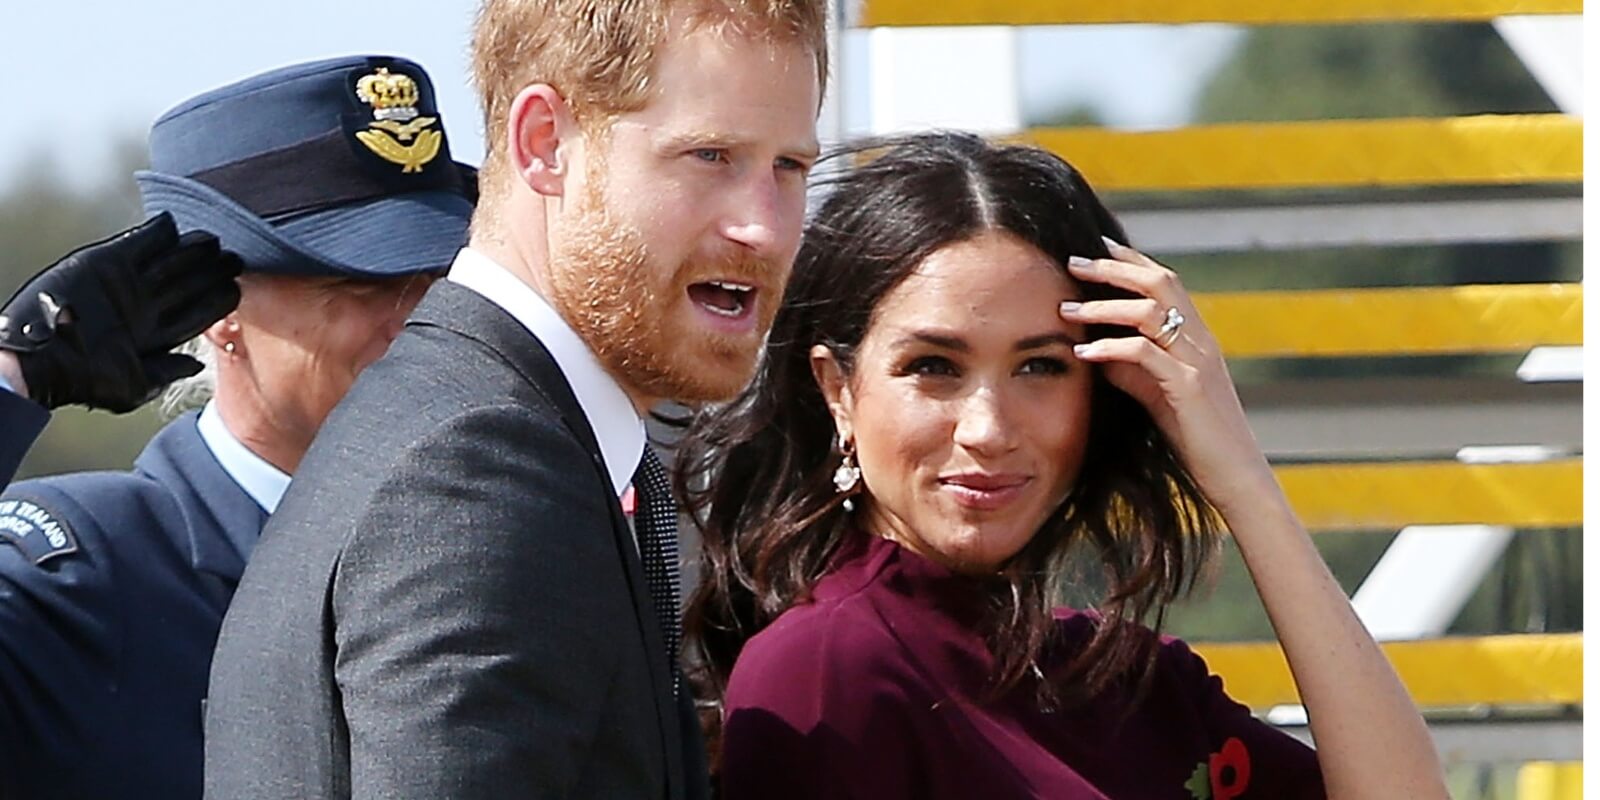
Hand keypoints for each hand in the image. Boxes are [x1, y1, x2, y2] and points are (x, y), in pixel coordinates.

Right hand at [0, 212, 242, 411]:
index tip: (237, 288)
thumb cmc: (84, 380)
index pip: (201, 311)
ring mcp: (129, 283)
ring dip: (192, 249)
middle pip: (191, 281)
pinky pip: (138, 243)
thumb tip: (197, 364)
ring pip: (171, 260)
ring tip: (211, 241)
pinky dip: (156, 233)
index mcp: (159, 332)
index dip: (220, 298)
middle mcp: (148, 305)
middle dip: (213, 270)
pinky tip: (174, 226)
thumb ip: (166, 372)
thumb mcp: (133, 385)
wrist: (39, 360)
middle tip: (234, 257)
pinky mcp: (105, 263)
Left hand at [1060, 238, 1274, 513]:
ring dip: (1103, 306)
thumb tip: (1096, 349)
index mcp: (1196, 337)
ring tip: (1066, 310)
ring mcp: (1197, 361)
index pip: (1165, 282)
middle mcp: (1201, 341)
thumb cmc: (1196, 438)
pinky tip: (1083, 353)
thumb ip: (1133, 370)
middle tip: (1072, 262)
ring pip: (1150, 312)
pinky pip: (1145, 354)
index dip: (1131, 261)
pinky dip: (1110, 349)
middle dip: (1113, 268)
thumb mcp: (1159, 395)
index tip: (1094, 248)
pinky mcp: (1190, 388)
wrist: (1235, 477)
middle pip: (1159, 283)